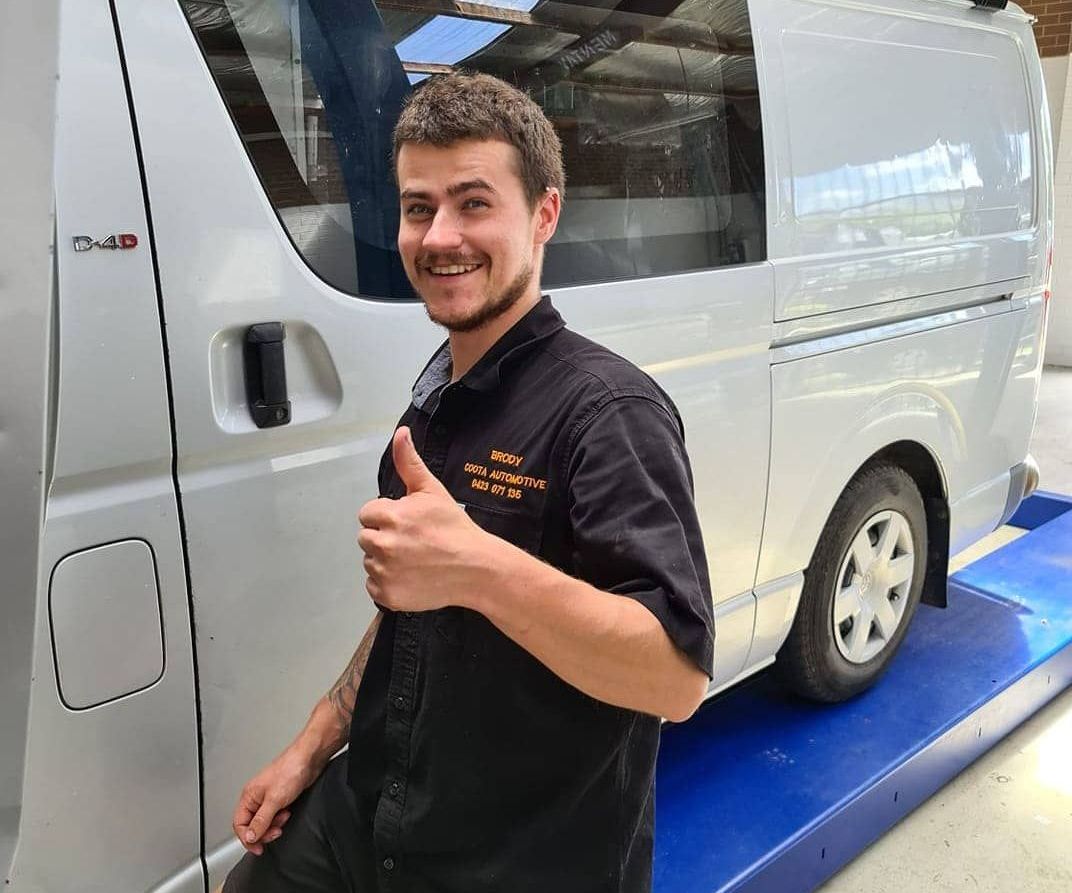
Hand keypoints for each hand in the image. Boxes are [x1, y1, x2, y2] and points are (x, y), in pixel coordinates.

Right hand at [232, 745, 317, 854]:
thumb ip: (261, 821)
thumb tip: (250, 837)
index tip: (258, 848)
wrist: (309, 759)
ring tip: (284, 818)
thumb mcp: (274, 800)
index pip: (239, 824)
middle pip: (252, 825)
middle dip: (264, 832)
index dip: (247, 839)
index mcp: (248, 796)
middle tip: (276, 832)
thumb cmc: (290, 770)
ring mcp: (268, 797)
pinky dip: (281, 819)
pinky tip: (288, 812)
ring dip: (274, 825)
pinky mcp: (280, 797)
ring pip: (265, 821)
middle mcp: (256, 797)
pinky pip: (275, 816)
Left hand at [358, 426, 491, 611]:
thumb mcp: (433, 491)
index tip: (408, 523)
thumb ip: (409, 463)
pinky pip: (374, 586)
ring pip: (370, 561)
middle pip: (366, 537)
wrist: (476, 568)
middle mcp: (384, 544)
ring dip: (385, 560)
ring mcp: (385, 572)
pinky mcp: (388, 595)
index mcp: (391, 516)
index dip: (387, 516)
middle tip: (413, 542)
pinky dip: (388, 583)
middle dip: (384, 537)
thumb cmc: (455, 529)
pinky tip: (411, 576)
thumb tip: (401, 434)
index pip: (368, 513)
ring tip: (414, 559)